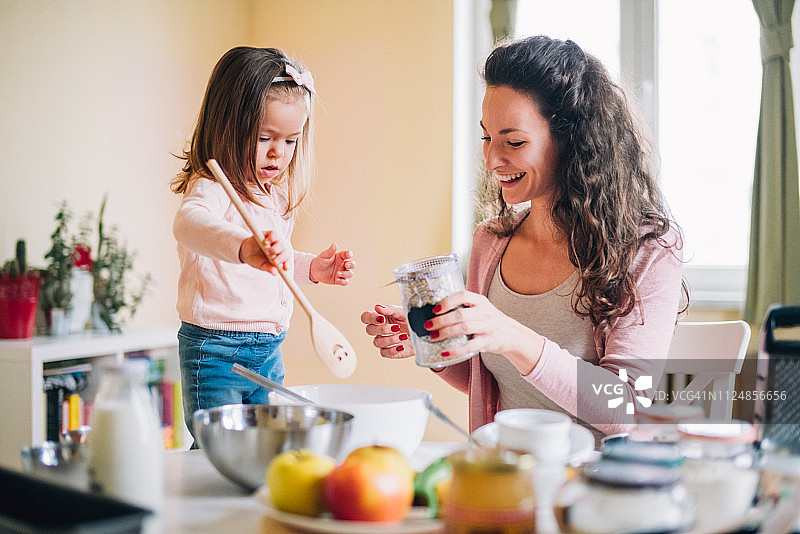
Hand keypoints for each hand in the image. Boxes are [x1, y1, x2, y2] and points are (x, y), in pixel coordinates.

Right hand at [239, 230, 289, 274]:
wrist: (245, 251)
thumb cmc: (256, 259)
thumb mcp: (261, 265)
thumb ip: (268, 268)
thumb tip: (275, 273)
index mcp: (280, 257)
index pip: (287, 259)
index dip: (288, 263)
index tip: (285, 268)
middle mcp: (279, 248)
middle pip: (285, 251)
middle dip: (281, 257)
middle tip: (274, 262)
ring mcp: (275, 241)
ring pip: (281, 243)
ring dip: (275, 249)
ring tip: (266, 252)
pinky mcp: (269, 234)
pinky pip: (274, 234)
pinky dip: (271, 238)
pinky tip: (266, 243)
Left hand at [310, 243, 354, 284]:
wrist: (315, 271)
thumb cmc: (320, 261)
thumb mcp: (324, 255)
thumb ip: (330, 251)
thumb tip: (334, 244)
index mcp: (340, 257)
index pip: (348, 255)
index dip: (350, 254)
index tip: (348, 255)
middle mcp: (343, 265)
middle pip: (352, 265)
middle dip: (351, 265)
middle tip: (346, 264)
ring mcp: (342, 272)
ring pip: (350, 274)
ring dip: (346, 274)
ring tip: (338, 273)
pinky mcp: (339, 280)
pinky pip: (345, 282)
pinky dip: (343, 281)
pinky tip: (337, 279)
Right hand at [360, 304, 413, 358]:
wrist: (423, 333)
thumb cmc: (411, 320)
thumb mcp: (403, 312)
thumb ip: (390, 309)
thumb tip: (377, 307)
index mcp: (380, 318)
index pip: (366, 317)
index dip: (370, 318)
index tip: (382, 318)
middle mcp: (379, 330)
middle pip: (369, 330)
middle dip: (382, 329)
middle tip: (396, 327)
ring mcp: (383, 341)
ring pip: (376, 342)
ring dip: (390, 339)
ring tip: (404, 336)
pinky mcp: (389, 352)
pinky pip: (384, 353)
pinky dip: (393, 350)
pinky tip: (402, 346)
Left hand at [427, 291, 543, 373]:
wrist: (512, 334)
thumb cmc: (489, 320)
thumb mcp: (480, 308)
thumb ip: (464, 307)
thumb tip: (435, 311)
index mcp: (480, 301)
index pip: (463, 295)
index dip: (447, 302)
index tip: (435, 309)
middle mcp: (485, 312)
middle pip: (460, 314)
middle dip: (441, 320)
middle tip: (428, 325)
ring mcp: (488, 326)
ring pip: (464, 328)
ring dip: (445, 332)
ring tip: (433, 337)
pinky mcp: (489, 341)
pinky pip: (470, 346)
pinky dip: (456, 350)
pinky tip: (445, 353)